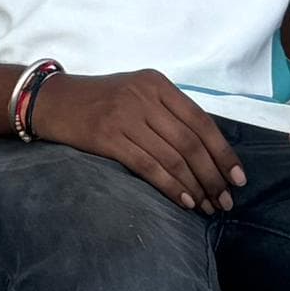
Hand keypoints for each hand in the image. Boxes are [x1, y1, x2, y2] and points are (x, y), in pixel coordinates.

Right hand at [31, 69, 243, 213]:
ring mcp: (124, 116)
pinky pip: (149, 166)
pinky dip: (171, 186)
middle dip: (213, 175)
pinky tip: (184, 201)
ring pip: (173, 157)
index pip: (202, 121)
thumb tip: (210, 152)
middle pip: (191, 142)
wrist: (51, 100)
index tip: (238, 178)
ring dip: (196, 186)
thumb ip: (168, 112)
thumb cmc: (99, 100)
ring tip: (208, 206)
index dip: (224, 153)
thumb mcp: (136, 92)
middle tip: (225, 201)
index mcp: (156, 83)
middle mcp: (143, 96)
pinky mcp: (107, 137)